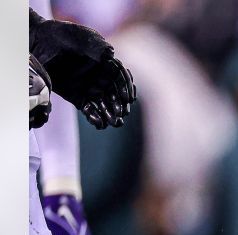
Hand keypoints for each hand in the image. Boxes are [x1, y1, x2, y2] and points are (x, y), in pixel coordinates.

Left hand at [29, 13, 135, 128]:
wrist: (39, 41)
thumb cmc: (63, 35)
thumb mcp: (81, 36)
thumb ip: (96, 45)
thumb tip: (111, 54)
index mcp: (107, 64)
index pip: (121, 78)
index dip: (126, 88)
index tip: (127, 98)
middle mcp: (101, 78)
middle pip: (115, 94)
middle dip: (120, 105)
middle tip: (121, 114)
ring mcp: (89, 88)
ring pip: (104, 104)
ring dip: (111, 114)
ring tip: (114, 122)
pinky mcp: (77, 97)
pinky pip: (89, 110)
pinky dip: (95, 118)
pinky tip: (100, 124)